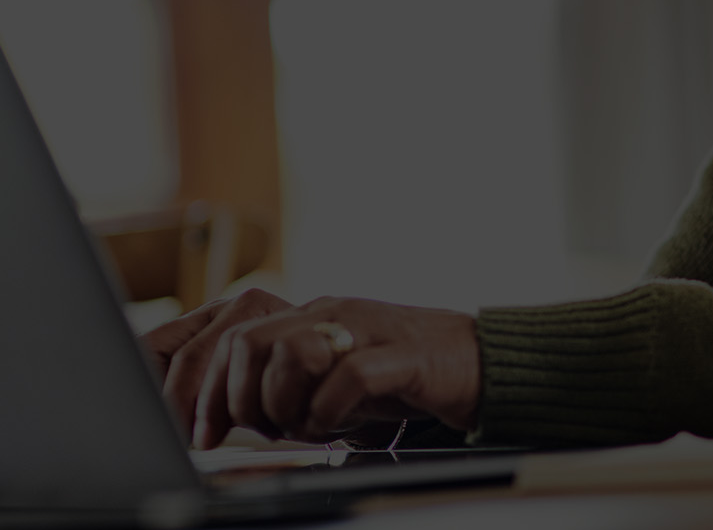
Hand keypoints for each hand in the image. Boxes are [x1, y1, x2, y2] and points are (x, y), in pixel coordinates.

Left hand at [144, 288, 481, 447]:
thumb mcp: (327, 376)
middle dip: (238, 401)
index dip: (202, 389)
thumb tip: (217, 415)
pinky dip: (332, 412)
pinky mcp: (402, 355)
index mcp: (308, 316)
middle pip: (247, 343)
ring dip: (286, 406)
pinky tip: (340, 425)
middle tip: (263, 432)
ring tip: (307, 427)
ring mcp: (366, 330)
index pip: (230, 337)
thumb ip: (280, 383)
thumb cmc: (397, 375)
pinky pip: (348, 378)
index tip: (200, 435)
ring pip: (291, 354)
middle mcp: (331, 313)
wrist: (475, 360)